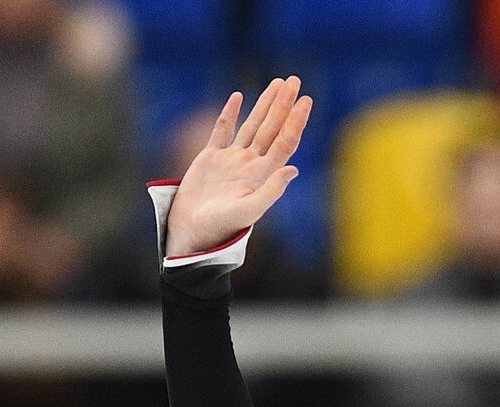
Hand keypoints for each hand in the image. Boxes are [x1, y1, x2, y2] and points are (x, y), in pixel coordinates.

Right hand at [165, 76, 311, 256]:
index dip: (295, 121)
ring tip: (277, 84)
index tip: (306, 100)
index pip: (285, 141)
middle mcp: (251, 164)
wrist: (193, 232)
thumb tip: (293, 169)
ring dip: (265, 104)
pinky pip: (223, 130)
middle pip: (272, 128)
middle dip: (283, 104)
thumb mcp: (248, 210)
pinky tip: (238, 96)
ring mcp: (232, 159)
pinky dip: (230, 113)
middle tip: (294, 80)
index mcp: (263, 174)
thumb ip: (271, 191)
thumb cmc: (222, 226)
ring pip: (252, 125)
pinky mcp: (210, 158)